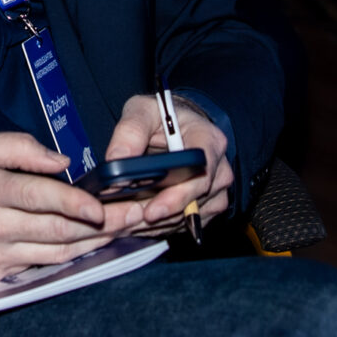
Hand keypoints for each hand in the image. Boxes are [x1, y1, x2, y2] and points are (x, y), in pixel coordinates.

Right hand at [0, 132, 141, 284]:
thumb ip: (16, 148)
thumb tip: (61, 162)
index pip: (40, 198)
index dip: (76, 202)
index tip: (104, 203)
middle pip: (57, 230)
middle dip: (103, 225)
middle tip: (136, 216)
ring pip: (55, 253)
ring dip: (93, 244)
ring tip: (124, 232)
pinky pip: (38, 267)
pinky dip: (67, 258)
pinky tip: (90, 247)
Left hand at [104, 95, 235, 236]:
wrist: (177, 127)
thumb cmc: (163, 116)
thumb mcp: (143, 110)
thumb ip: (130, 130)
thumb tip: (116, 159)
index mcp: (209, 141)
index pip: (201, 173)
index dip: (177, 196)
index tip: (152, 210)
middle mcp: (219, 170)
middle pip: (194, 202)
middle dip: (159, 216)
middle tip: (127, 224)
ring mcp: (215, 192)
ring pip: (187, 218)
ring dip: (156, 224)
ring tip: (124, 224)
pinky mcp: (206, 208)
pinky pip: (184, 225)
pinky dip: (159, 226)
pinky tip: (136, 223)